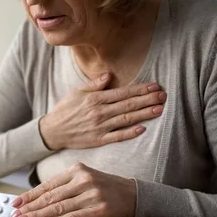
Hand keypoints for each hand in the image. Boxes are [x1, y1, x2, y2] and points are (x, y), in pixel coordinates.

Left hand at [10, 163, 136, 216]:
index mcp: (76, 170)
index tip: (16, 204)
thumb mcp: (84, 179)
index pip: (48, 185)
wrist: (133, 193)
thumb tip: (37, 201)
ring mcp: (91, 194)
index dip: (30, 196)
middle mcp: (83, 180)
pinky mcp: (99, 209)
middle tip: (15, 216)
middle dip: (30, 208)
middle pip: (50, 197)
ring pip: (59, 207)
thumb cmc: (104, 187)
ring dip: (39, 216)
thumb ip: (64, 187)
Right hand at [39, 73, 165, 149]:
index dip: (140, 89)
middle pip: (128, 104)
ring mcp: (99, 127)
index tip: (154, 86)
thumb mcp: (77, 93)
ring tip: (159, 109)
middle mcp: (99, 112)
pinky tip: (142, 128)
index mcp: (95, 99)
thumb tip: (108, 76)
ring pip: (126, 119)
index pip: (122, 92)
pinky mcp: (98, 140)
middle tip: (163, 96)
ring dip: (144, 114)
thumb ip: (94, 85)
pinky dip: (130, 133)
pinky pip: (117, 136)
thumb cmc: (65, 110)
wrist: (53, 131)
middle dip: (147, 99)